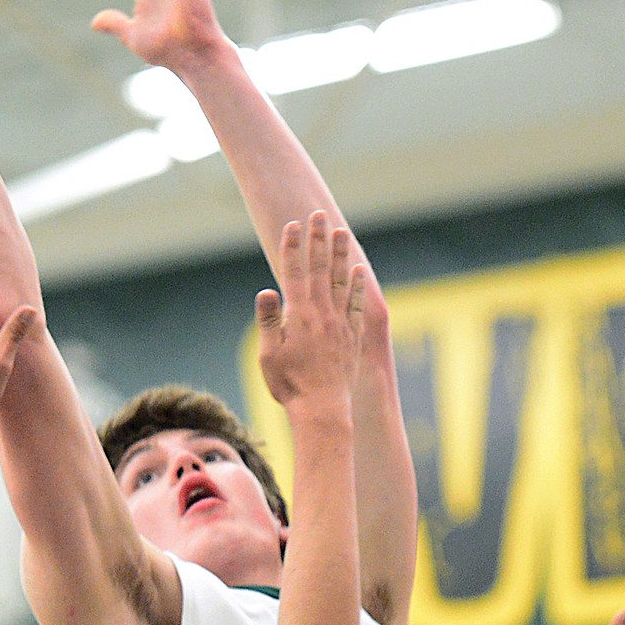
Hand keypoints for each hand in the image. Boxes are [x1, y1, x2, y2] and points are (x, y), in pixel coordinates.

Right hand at [255, 214, 362, 411]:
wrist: (323, 409)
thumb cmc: (290, 385)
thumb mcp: (269, 355)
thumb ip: (268, 321)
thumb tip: (266, 290)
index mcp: (298, 315)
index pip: (294, 272)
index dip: (292, 246)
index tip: (293, 224)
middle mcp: (322, 313)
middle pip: (320, 268)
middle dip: (318, 239)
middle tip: (318, 214)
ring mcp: (340, 323)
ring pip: (341, 280)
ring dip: (340, 254)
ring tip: (341, 231)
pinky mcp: (352, 335)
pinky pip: (357, 303)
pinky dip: (357, 284)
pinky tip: (358, 269)